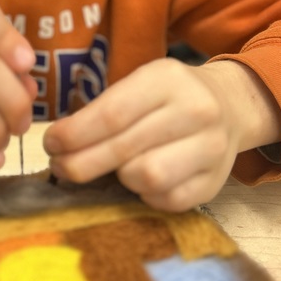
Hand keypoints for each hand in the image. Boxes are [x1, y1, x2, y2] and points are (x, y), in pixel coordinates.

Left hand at [43, 58, 280, 210]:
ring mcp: (211, 148)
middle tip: (61, 167)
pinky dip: (145, 196)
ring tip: (112, 170)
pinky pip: (167, 200)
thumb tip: (59, 145)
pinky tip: (139, 182)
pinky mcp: (215, 182)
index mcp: (168, 80)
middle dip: (82, 163)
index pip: (111, 114)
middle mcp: (195, 111)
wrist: (230, 106)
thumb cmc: (168, 97)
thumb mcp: (140, 84)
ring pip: (147, 178)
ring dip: (119, 178)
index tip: (50, 144)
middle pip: (124, 149)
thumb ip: (103, 110)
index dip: (74, 134)